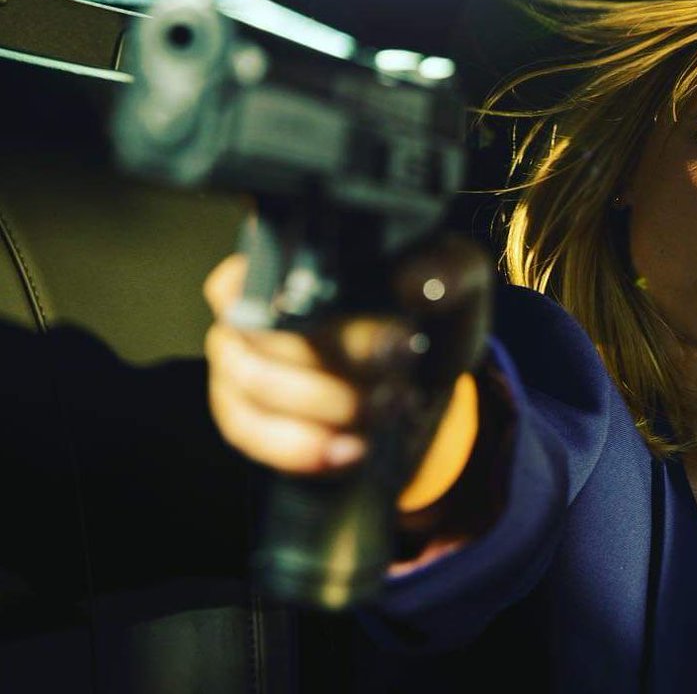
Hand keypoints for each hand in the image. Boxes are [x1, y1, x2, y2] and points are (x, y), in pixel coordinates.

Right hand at [204, 235, 491, 476]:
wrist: (425, 384)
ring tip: (385, 408)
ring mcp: (236, 354)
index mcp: (298, 250)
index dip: (333, 312)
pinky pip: (247, 431)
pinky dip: (300, 447)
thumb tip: (415, 284)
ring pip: (255, 382)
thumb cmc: (431, 319)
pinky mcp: (240, 409)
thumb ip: (448, 273)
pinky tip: (349, 450)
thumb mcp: (457, 290)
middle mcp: (251, 295)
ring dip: (328, 406)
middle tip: (399, 376)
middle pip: (265, 330)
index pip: (277, 269)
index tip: (398, 338)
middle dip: (340, 365)